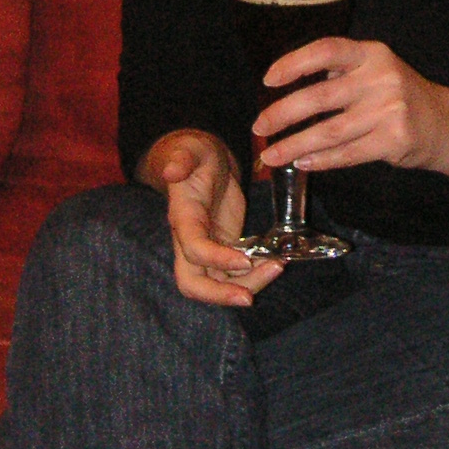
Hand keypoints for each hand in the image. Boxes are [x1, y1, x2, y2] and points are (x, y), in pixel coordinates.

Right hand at [140, 129, 278, 307]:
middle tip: (249, 298)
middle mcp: (190, 241)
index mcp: (183, 219)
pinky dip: (255, 274)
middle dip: (219, 295)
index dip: (215, 259)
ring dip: (246, 284)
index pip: (193, 249)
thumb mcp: (191, 150)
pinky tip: (276, 263)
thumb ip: (182, 158)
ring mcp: (207, 248)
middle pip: (194, 283)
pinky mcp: (224, 248)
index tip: (245, 260)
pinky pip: (235, 273)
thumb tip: (172, 170)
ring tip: (277, 268)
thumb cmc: (197, 155)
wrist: (203, 163)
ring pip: (218, 283)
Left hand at [254, 42, 448, 197]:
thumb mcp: (375, 71)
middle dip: (282, 114)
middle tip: (259, 127)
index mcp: (371, 53)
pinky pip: (347, 153)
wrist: (444, 123)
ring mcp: (390, 109)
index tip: (268, 80)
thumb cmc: (397, 96)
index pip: (326, 50)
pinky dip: (321, 160)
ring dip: (294, 146)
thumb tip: (284, 92)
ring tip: (271, 155)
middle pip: (320, 97)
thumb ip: (339, 75)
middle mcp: (381, 77)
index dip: (294, 63)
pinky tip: (302, 162)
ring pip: (329, 131)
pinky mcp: (395, 140)